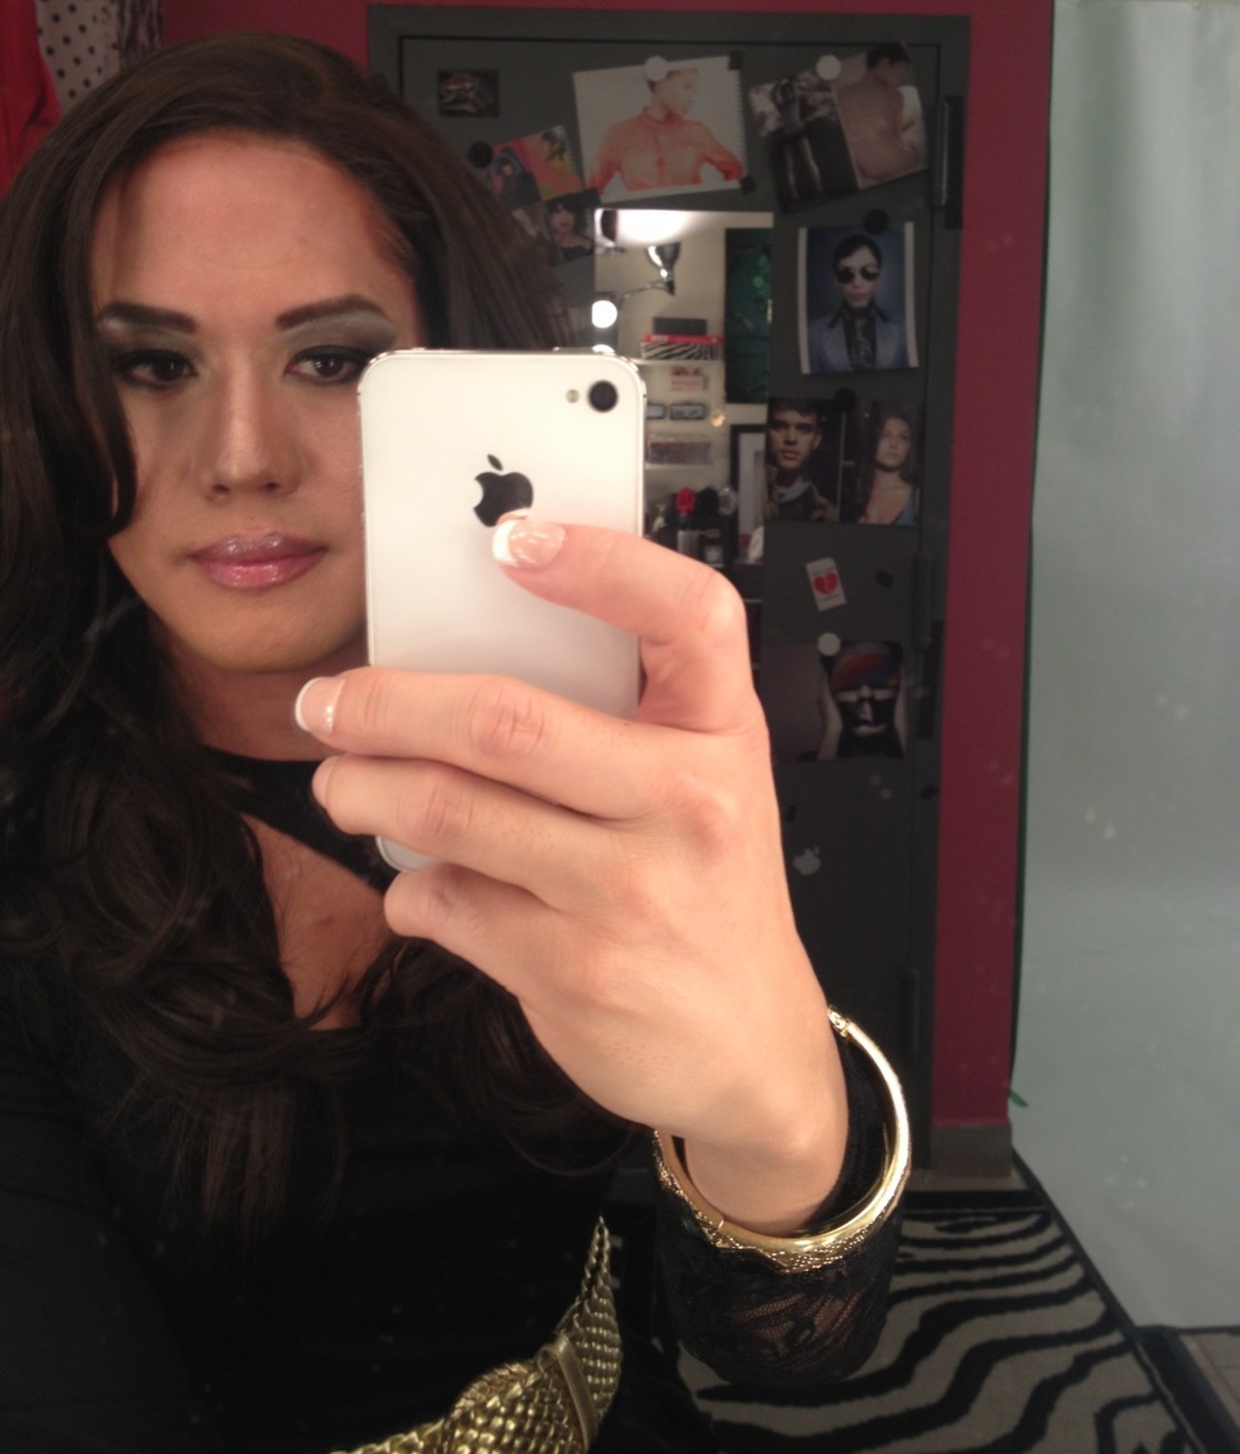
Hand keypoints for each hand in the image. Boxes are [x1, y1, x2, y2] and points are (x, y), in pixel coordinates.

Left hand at [296, 521, 847, 1232]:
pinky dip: (409, 891)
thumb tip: (453, 664)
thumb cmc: (709, 892)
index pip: (690, 614)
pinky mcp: (572, 969)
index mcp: (723, 734)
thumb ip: (620, 722)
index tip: (510, 540)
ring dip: (363, 792)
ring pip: (447, 812)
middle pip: (505, 720)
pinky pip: (445, 902)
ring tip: (340, 785)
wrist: (748, 1047)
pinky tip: (420, 889)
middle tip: (328, 702)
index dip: (601, 561)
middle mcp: (686, 803)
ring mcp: (628, 892)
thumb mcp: (706, 784)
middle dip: (384, 705)